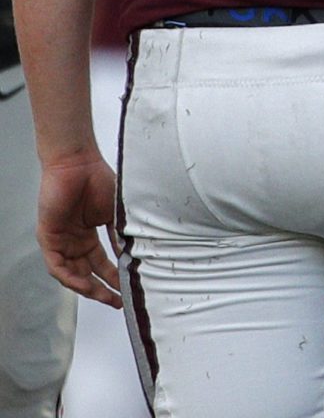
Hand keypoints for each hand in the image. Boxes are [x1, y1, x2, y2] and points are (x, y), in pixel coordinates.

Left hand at [39, 154, 119, 306]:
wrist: (77, 164)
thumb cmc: (97, 179)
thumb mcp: (115, 213)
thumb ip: (120, 235)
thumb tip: (132, 256)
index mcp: (90, 234)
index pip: (102, 263)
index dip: (115, 277)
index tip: (129, 289)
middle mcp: (74, 241)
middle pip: (88, 273)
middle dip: (103, 289)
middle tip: (118, 301)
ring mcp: (61, 241)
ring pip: (72, 273)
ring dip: (88, 287)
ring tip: (106, 297)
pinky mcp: (48, 238)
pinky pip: (57, 266)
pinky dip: (70, 277)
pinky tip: (85, 285)